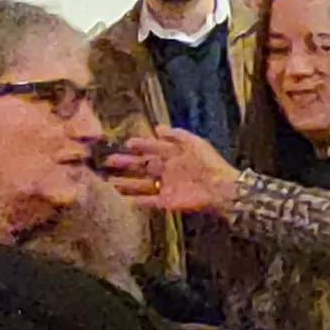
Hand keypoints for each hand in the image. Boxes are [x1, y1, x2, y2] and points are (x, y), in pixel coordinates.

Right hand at [105, 127, 239, 213]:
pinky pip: (147, 201)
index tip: (127, 143)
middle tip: (108, 161)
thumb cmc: (210, 163)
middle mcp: (166, 170)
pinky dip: (134, 200)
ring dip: (125, 183)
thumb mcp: (194, 143)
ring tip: (108, 181)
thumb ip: (176, 135)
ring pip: (140, 184)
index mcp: (173, 155)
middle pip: (142, 166)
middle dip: (125, 163)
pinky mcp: (166, 202)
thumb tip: (158, 128)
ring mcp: (165, 187)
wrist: (221, 188)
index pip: (152, 149)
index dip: (140, 145)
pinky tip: (121, 199)